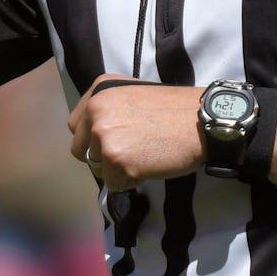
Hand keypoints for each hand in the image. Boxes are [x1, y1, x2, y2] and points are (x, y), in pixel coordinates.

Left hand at [68, 75, 203, 190]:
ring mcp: (105, 136)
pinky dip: (131, 181)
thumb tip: (96, 138)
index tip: (111, 143)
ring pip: (99, 169)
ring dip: (119, 170)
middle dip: (102, 158)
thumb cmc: (173, 110)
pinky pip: (115, 184)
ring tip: (145, 155)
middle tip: (130, 153)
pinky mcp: (117, 160)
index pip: (76, 127)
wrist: (200, 120)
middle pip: (82, 151)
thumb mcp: (131, 96)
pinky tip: (150, 164)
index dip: (93, 140)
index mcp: (98, 91)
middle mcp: (95, 110)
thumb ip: (109, 111)